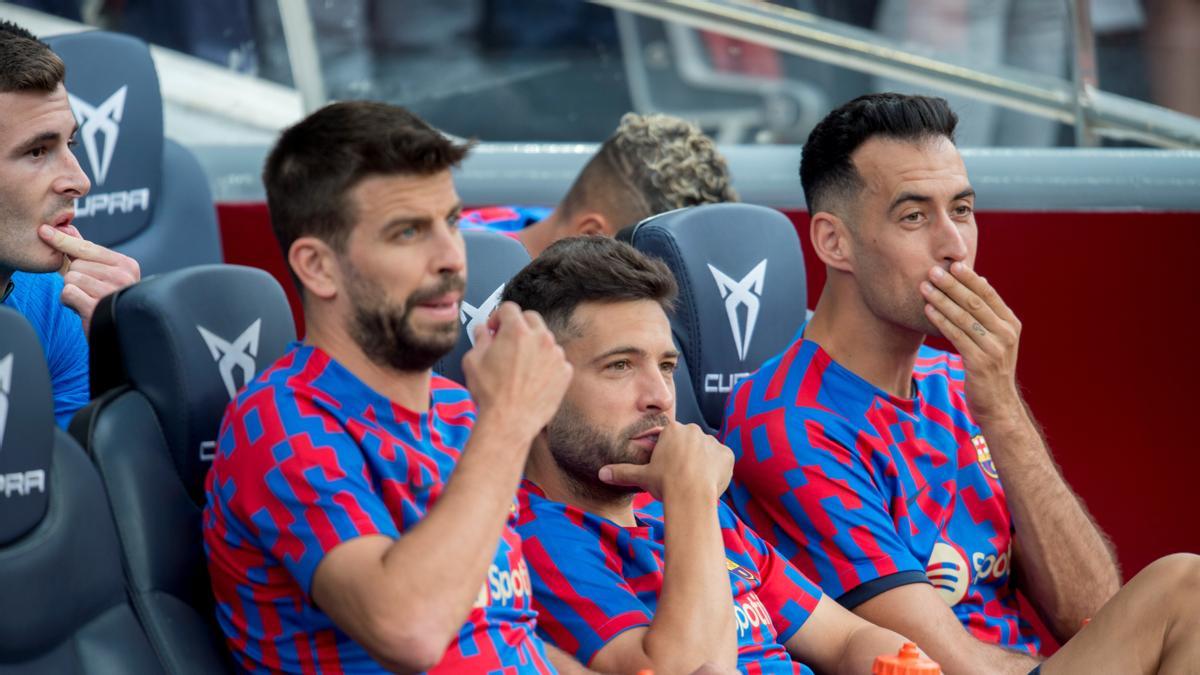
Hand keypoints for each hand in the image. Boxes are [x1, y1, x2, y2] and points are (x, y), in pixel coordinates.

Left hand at [40, 224, 140, 335]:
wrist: (122, 332)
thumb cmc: (110, 301)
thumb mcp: (104, 274)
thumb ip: (87, 253)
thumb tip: (69, 229)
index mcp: (127, 265)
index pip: (88, 248)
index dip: (64, 241)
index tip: (45, 231)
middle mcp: (122, 277)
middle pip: (77, 264)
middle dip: (76, 277)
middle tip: (90, 291)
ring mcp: (111, 292)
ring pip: (71, 278)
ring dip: (73, 290)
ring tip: (88, 299)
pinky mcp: (96, 307)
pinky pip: (68, 292)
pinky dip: (69, 301)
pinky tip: (82, 307)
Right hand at [461, 301, 572, 441]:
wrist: (509, 422)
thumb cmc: (491, 394)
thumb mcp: (472, 360)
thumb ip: (480, 338)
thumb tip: (483, 330)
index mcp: (516, 331)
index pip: (509, 308)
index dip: (498, 317)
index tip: (495, 329)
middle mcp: (540, 338)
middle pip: (531, 319)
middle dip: (518, 327)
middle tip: (507, 343)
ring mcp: (556, 355)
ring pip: (545, 340)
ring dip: (533, 346)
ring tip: (519, 366)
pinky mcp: (565, 372)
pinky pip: (555, 360)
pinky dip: (546, 365)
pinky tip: (532, 379)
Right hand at [598, 421, 732, 501]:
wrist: (690, 496)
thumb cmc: (665, 484)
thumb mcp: (642, 476)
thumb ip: (622, 472)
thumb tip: (601, 474)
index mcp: (673, 430)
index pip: (670, 439)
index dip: (668, 455)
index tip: (667, 469)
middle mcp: (694, 430)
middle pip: (689, 443)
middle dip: (686, 457)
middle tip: (680, 477)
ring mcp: (712, 441)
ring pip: (706, 451)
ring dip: (702, 463)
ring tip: (694, 482)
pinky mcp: (727, 455)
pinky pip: (722, 460)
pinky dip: (718, 470)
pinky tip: (709, 482)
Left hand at [920, 261, 1022, 424]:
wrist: (997, 404)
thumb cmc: (990, 368)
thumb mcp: (995, 339)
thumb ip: (988, 314)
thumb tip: (980, 280)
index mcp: (1011, 324)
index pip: (988, 294)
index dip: (970, 278)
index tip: (952, 264)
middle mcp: (1006, 334)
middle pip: (975, 302)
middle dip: (952, 285)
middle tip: (932, 271)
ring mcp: (995, 348)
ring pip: (964, 318)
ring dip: (942, 300)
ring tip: (924, 287)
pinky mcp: (980, 362)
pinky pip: (957, 336)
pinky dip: (941, 321)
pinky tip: (928, 310)